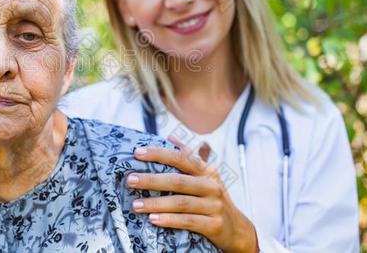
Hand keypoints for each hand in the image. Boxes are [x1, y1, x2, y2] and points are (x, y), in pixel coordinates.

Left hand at [127, 136, 258, 252]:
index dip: (159, 153)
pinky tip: (153, 219)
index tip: (137, 153)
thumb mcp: (205, 177)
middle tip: (130, 180)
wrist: (236, 229)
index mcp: (206, 171)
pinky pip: (188, 221)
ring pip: (180, 202)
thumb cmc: (212, 199)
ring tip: (136, 205)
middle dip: (151, 180)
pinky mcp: (214, 225)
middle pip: (178, 180)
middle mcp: (211, 186)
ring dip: (156, 203)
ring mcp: (214, 206)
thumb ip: (190, 157)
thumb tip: (171, 137)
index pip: (181, 157)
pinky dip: (169, 220)